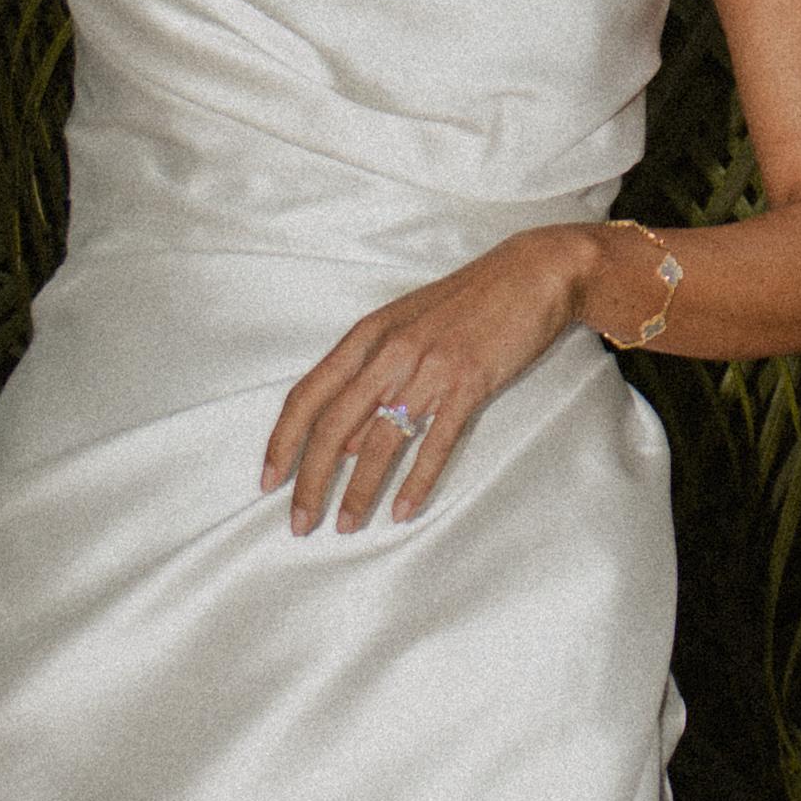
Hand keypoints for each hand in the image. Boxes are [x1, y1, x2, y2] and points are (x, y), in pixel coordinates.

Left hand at [265, 228, 597, 536]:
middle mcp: (390, 352)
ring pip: (379, 441)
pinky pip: (433, 444)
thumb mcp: (406, 330)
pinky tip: (402, 511)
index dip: (282, 442)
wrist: (533, 274)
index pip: (307, 395)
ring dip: (358, 491)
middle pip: (333, 426)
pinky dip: (415, 483)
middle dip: (311, 481)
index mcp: (367, 335)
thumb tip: (348, 444)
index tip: (268, 482)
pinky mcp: (469, 385)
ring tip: (346, 526)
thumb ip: (372, 381)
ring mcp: (429, 368)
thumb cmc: (468, 302)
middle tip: (299, 522)